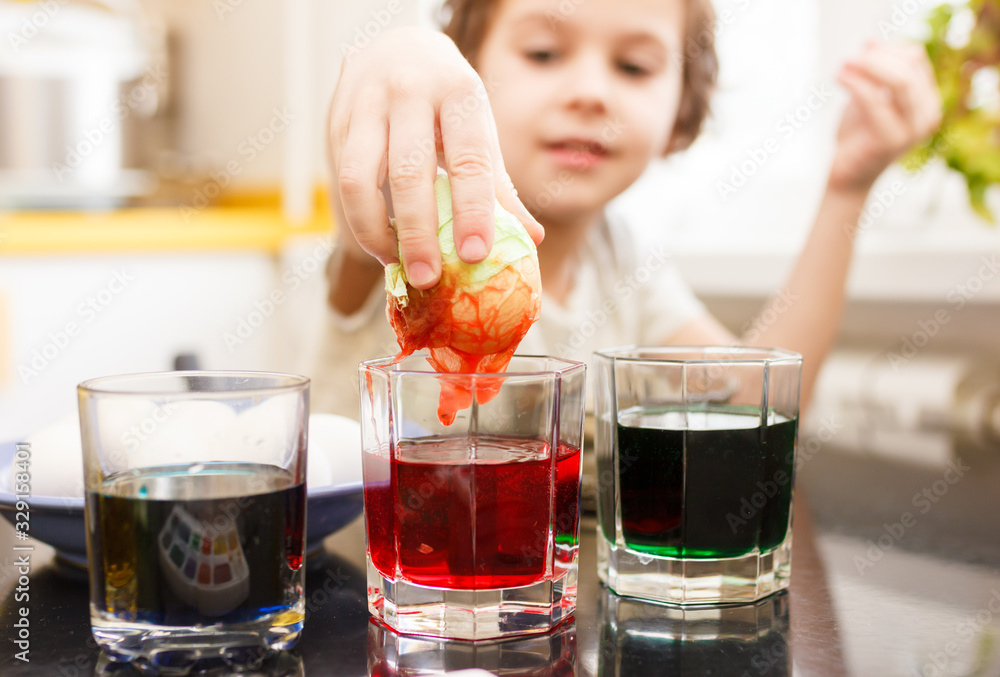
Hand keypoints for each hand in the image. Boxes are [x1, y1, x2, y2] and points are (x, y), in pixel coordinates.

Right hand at [327, 27, 542, 289]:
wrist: (396, 48)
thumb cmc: (447, 103)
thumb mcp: (478, 130)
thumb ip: (498, 185)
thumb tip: (531, 239)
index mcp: (459, 92)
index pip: (468, 158)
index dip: (473, 210)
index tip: (475, 254)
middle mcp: (410, 91)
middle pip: (409, 172)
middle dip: (418, 233)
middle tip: (427, 277)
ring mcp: (367, 102)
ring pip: (358, 177)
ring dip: (374, 230)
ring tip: (395, 262)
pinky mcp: (338, 119)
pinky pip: (340, 178)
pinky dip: (358, 219)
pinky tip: (378, 241)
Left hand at [829, 42, 941, 192]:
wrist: (848, 175)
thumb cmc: (859, 135)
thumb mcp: (871, 98)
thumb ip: (876, 75)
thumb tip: (870, 43)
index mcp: (926, 100)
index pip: (915, 59)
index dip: (888, 48)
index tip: (864, 46)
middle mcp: (927, 114)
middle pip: (910, 67)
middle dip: (877, 57)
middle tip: (849, 58)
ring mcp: (913, 128)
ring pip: (900, 81)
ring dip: (868, 67)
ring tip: (843, 65)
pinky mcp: (892, 139)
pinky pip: (876, 101)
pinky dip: (856, 83)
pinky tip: (839, 77)